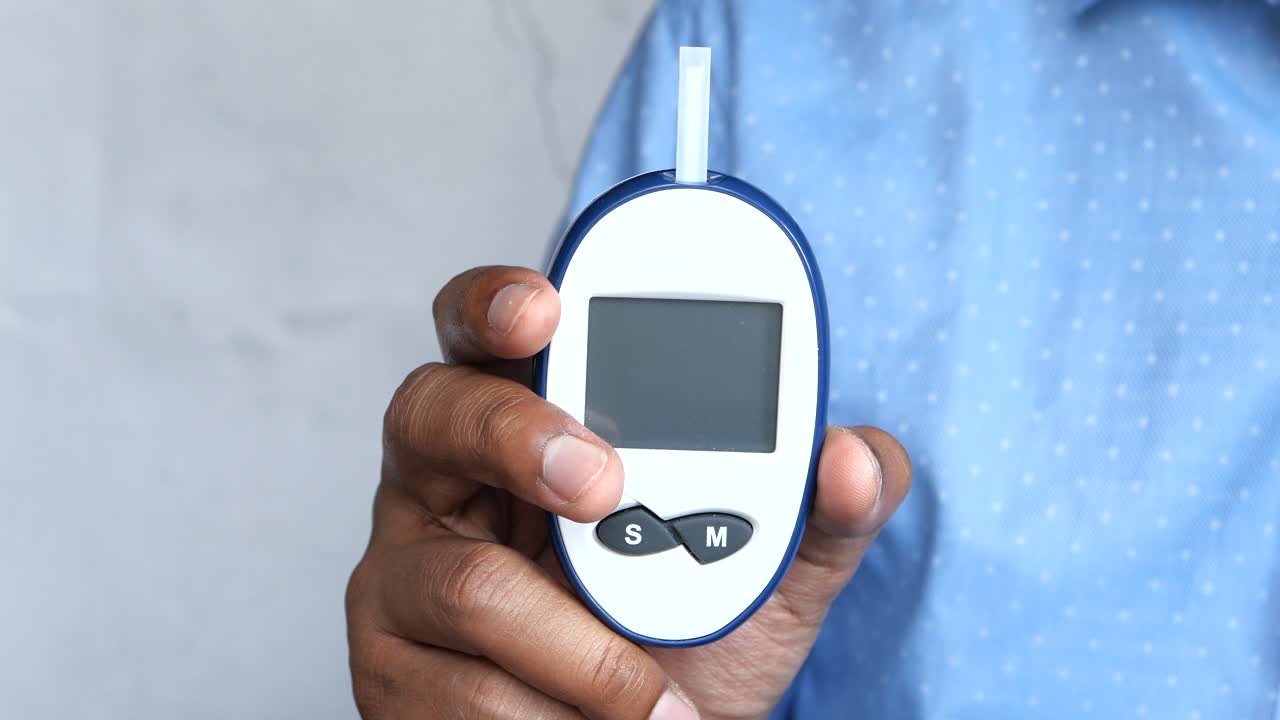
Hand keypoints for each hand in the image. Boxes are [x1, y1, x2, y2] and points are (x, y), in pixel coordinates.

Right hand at [345, 266, 911, 719]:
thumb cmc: (694, 638)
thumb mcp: (777, 573)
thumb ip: (824, 509)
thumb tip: (855, 459)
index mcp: (535, 419)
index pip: (492, 330)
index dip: (496, 301)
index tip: (544, 308)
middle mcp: (451, 478)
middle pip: (430, 409)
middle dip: (518, 440)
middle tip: (606, 490)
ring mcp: (406, 571)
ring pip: (467, 582)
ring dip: (586, 650)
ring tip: (653, 698)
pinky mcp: (392, 666)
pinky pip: (465, 689)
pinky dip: (555, 718)